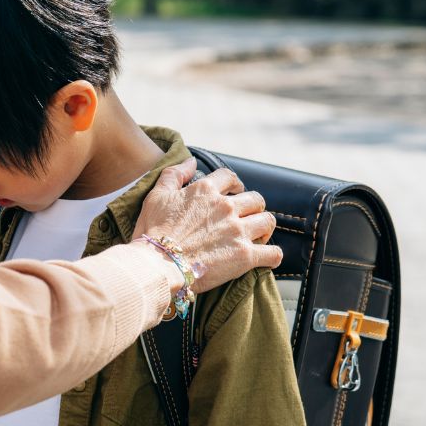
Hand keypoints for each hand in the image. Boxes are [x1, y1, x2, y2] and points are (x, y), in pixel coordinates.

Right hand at [132, 158, 280, 293]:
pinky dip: (272, 255)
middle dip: (252, 207)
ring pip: (267, 222)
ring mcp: (238, 231)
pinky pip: (273, 253)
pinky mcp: (245, 256)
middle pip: (255, 199)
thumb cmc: (152, 231)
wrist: (157, 265)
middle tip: (245, 217)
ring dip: (263, 228)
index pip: (229, 177)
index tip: (233, 192)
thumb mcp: (156, 196)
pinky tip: (266, 258)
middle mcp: (226, 207)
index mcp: (205, 190)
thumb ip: (174, 174)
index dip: (233, 183)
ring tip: (256, 236)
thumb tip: (191, 160)